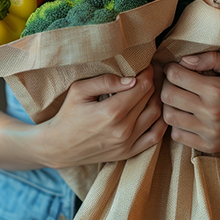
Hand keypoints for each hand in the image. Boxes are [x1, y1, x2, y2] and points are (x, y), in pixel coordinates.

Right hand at [42, 64, 166, 167]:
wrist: (58, 147)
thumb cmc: (68, 114)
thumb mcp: (79, 90)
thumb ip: (105, 81)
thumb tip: (132, 78)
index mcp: (112, 112)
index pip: (142, 86)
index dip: (147, 72)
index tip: (145, 66)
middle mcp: (123, 129)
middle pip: (150, 98)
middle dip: (152, 83)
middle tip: (148, 75)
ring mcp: (128, 144)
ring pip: (156, 115)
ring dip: (157, 100)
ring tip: (150, 90)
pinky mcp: (129, 153)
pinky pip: (155, 136)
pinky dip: (160, 122)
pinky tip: (155, 111)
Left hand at [161, 52, 219, 152]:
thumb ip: (210, 58)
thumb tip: (184, 61)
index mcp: (216, 89)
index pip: (176, 76)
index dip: (171, 69)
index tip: (175, 69)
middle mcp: (210, 112)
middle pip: (168, 95)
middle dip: (167, 85)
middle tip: (175, 83)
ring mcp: (209, 132)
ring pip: (169, 116)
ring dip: (170, 106)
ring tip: (179, 100)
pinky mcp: (208, 146)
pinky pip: (177, 135)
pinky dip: (177, 125)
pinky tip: (186, 117)